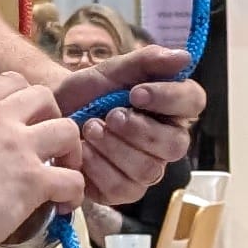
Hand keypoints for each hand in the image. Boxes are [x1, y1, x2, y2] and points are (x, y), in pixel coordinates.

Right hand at [0, 70, 84, 247]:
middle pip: (47, 98)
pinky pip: (72, 180)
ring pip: (69, 131)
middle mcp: (0, 119)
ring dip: (71, 152)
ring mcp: (20, 147)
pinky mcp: (32, 180)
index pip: (13, 82)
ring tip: (63, 173)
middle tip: (49, 146)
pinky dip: (74, 193)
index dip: (27, 101)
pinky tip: (64, 205)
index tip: (26, 122)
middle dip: (53, 119)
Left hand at [54, 41, 200, 207]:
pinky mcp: (124, 191)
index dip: (168, 99)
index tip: (136, 93)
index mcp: (172, 107)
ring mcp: (147, 169)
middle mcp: (167, 141)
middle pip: (175, 145)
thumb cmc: (90, 92)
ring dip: (114, 147)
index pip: (193, 102)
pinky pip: (122, 188)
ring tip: (90, 129)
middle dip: (138, 130)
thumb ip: (148, 61)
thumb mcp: (113, 69)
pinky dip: (98, 168)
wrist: (54, 114)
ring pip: (148, 169)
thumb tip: (185, 57)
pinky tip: (83, 152)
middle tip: (110, 116)